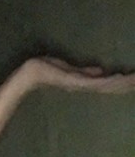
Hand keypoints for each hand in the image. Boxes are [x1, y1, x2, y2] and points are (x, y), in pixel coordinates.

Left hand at [19, 56, 134, 94]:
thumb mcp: (70, 69)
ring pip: (105, 85)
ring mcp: (79, 84)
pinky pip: (93, 81)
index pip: (108, 84)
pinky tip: (117, 77)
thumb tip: (102, 71)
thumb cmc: (48, 70)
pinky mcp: (73, 79)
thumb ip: (86, 71)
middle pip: (110, 87)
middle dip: (127, 85)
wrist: (31, 73)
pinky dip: (106, 80)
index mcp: (85, 83)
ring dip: (121, 83)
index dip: (123, 84)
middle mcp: (84, 86)